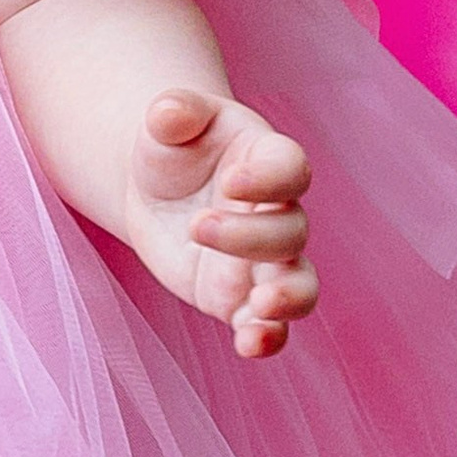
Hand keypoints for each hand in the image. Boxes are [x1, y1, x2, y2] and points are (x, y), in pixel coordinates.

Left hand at [119, 88, 315, 358]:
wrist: (156, 190)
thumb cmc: (174, 148)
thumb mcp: (168, 123)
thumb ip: (174, 112)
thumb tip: (169, 111)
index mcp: (267, 161)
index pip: (291, 169)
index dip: (270, 178)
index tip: (231, 182)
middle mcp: (277, 214)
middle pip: (291, 232)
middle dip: (249, 237)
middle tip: (196, 226)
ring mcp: (264, 261)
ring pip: (300, 284)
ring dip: (289, 299)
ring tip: (261, 307)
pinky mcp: (241, 297)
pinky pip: (269, 324)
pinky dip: (266, 338)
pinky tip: (249, 345)